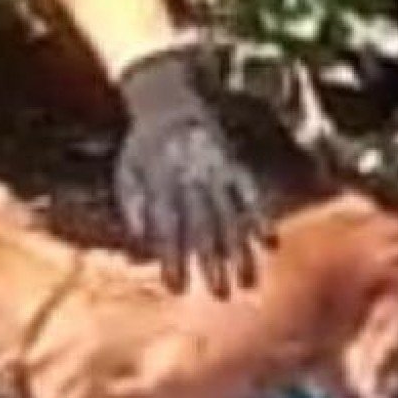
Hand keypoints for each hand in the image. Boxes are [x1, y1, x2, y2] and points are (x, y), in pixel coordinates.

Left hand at [113, 46, 266, 297]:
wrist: (167, 102)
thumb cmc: (143, 147)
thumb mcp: (126, 172)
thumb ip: (133, 207)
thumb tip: (140, 243)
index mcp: (160, 187)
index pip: (167, 231)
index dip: (172, 260)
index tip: (177, 289)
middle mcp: (190, 183)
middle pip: (203, 231)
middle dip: (213, 266)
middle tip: (222, 296)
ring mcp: (215, 174)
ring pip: (230, 218)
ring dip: (242, 253)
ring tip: (250, 283)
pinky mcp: (234, 166)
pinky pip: (251, 196)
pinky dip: (262, 220)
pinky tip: (271, 245)